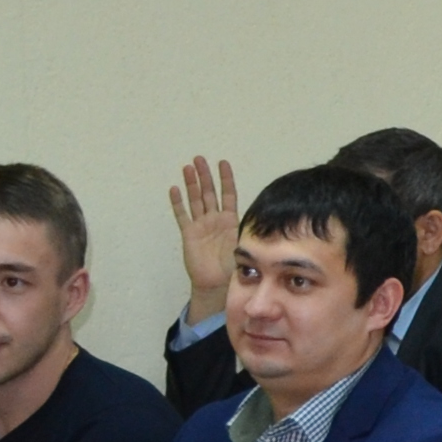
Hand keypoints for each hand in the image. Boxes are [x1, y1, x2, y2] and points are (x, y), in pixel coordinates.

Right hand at [167, 156, 240, 313]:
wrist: (216, 283)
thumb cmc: (232, 266)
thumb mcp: (245, 247)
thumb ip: (250, 234)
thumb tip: (267, 225)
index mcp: (229, 220)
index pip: (228, 194)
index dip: (225, 179)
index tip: (223, 163)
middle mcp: (214, 219)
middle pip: (209, 192)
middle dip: (204, 176)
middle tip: (199, 158)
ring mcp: (200, 225)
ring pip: (195, 200)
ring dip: (191, 184)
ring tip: (188, 167)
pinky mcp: (189, 233)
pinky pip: (182, 215)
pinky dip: (178, 203)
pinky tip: (175, 189)